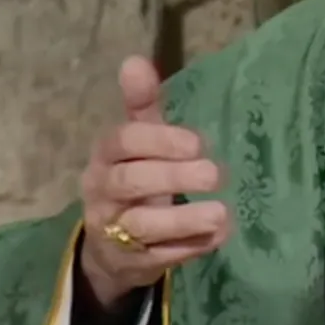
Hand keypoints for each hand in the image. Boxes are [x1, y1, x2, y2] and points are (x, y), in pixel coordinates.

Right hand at [78, 55, 231, 307]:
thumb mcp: (137, 142)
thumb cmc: (133, 179)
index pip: (122, 141)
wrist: (110, 248)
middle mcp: (102, 193)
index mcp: (105, 156)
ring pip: (141, 225)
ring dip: (184, 220)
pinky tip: (218, 237)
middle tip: (216, 174)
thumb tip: (135, 60)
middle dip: (173, 177)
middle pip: (129, 182)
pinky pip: (159, 257)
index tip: (198, 143)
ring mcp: (114, 231)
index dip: (159, 140)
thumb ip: (141, 105)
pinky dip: (190, 248)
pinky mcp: (133, 264)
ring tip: (221, 213)